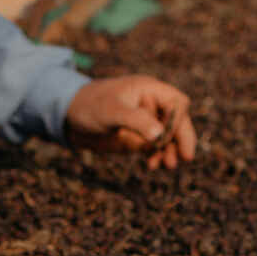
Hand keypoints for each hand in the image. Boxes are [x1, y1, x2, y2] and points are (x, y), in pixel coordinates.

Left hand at [65, 75, 196, 169]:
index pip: (177, 103)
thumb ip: (137, 121)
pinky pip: (155, 147)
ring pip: (168, 136)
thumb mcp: (112, 111)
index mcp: (149, 90)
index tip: (168, 137)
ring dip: (170, 150)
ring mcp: (146, 122)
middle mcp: (152, 105)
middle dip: (181, 138)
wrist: (71, 117)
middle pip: (177, 121)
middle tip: (185, 157)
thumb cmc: (90, 105)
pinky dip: (157, 155)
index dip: (178, 120)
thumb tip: (159, 135)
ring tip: (168, 165)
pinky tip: (152, 164)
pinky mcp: (138, 136)